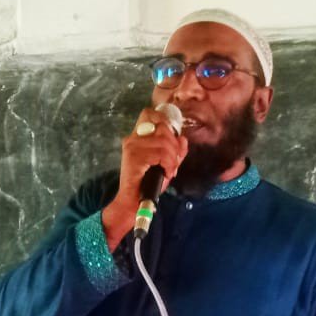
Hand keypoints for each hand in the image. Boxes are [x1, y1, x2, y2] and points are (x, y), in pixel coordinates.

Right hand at [101, 107, 188, 247]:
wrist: (132, 202)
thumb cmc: (148, 184)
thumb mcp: (165, 164)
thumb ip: (175, 151)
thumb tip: (183, 139)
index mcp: (137, 136)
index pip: (149, 113)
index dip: (164, 120)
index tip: (171, 138)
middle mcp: (132, 138)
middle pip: (162, 127)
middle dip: (174, 145)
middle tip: (173, 161)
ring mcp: (132, 146)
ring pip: (164, 142)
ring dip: (172, 158)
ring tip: (170, 170)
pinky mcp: (134, 157)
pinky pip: (160, 153)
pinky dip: (168, 164)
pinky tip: (166, 173)